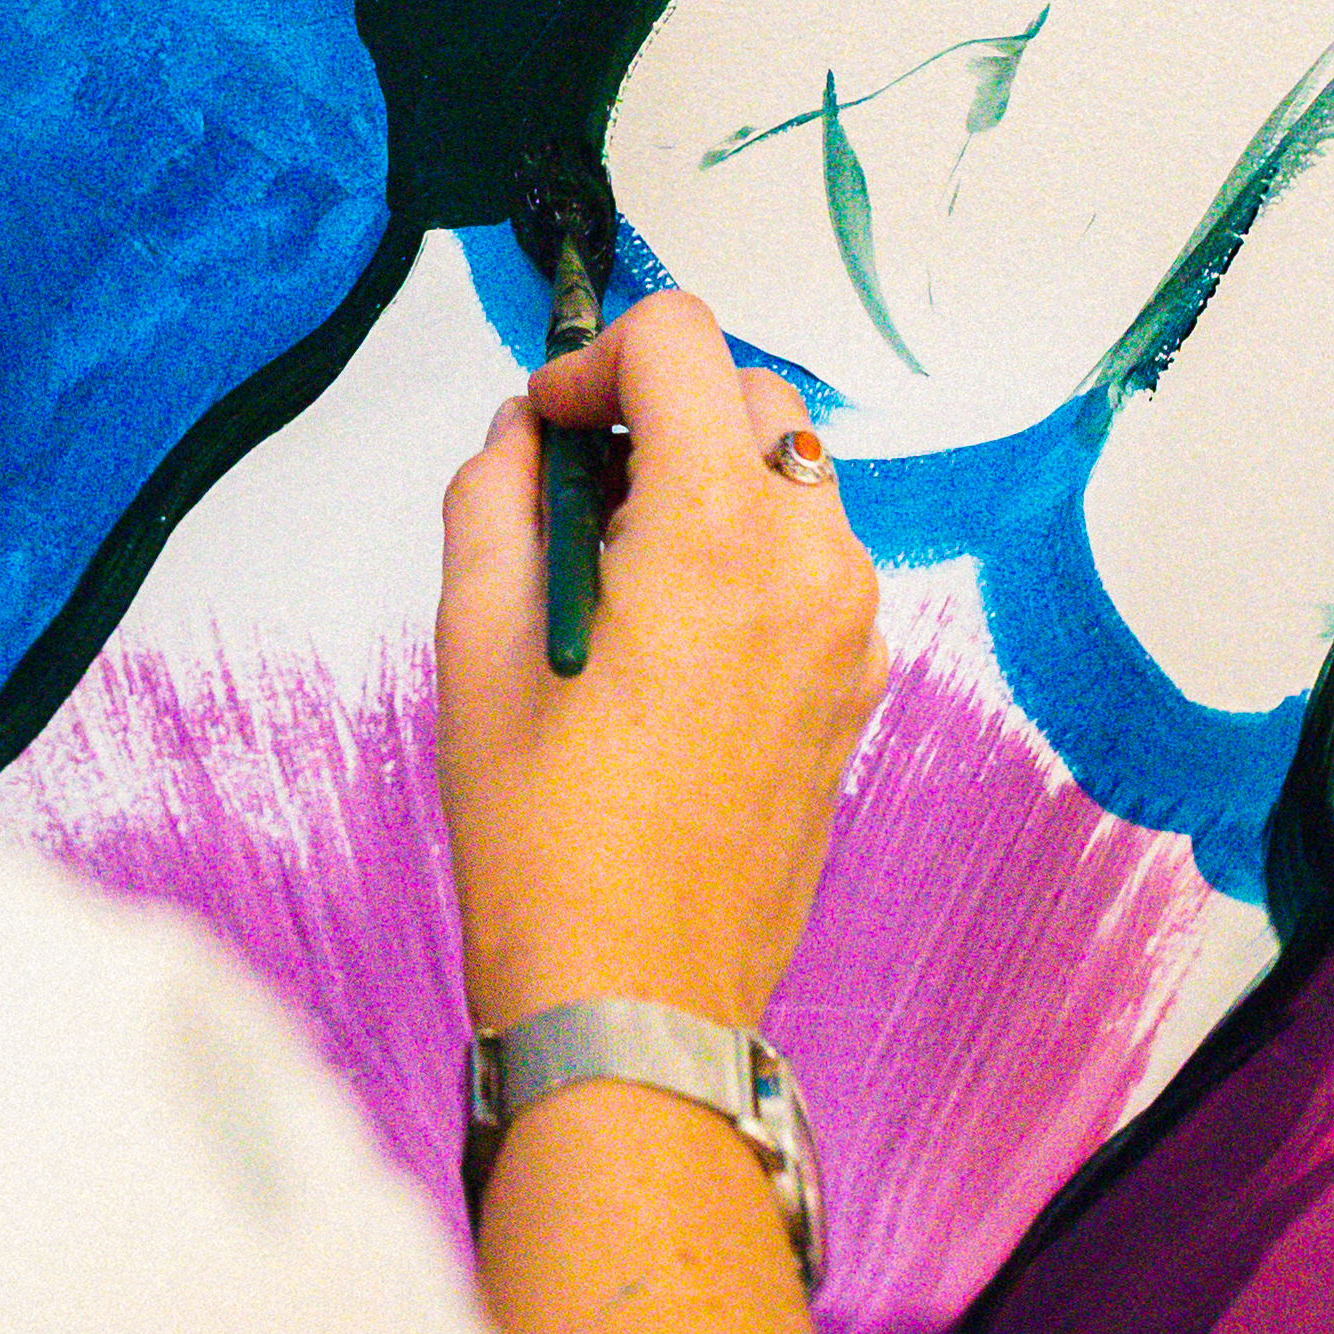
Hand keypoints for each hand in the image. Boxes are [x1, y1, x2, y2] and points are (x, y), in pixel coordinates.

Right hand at [437, 285, 883, 1037]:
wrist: (635, 993)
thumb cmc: (546, 838)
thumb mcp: (474, 645)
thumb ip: (494, 500)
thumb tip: (523, 435)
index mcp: (712, 531)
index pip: (679, 340)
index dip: (594, 358)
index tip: (547, 427)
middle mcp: (807, 561)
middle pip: (750, 392)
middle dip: (659, 409)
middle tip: (574, 491)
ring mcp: (849, 626)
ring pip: (791, 476)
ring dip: (708, 479)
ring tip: (618, 571)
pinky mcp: (859, 684)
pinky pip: (815, 564)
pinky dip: (749, 555)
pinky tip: (671, 639)